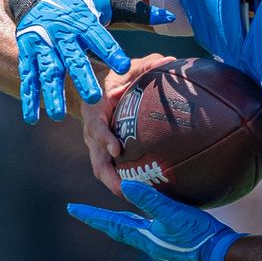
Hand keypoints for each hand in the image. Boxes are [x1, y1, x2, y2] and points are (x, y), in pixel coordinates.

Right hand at [15, 0, 172, 122]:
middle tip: (94, 98)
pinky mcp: (28, 53)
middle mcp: (62, 33)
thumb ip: (139, 11)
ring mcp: (42, 44)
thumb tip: (170, 16)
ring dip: (52, 93)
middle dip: (82, 77)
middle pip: (73, 57)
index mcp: (84, 20)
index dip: (110, 50)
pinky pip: (29, 77)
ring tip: (58, 115)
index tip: (123, 66)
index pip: (99, 36)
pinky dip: (29, 97)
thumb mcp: (110, 1)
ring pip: (48, 70)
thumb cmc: (82, 2)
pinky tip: (32, 118)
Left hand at [67, 180, 243, 260]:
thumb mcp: (173, 213)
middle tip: (83, 212)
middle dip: (100, 219)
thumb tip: (123, 185)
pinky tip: (151, 209)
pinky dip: (143, 215)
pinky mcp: (174, 238)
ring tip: (113, 210)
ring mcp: (161, 242)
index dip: (91, 216)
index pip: (110, 224)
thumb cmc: (198, 235)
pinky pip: (150, 225)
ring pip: (134, 227)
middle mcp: (148, 241)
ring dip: (121, 218)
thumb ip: (150, 200)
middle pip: (118, 227)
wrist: (222, 254)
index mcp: (144, 238)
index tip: (71, 209)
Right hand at [82, 54, 175, 195]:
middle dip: (109, 176)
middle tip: (125, 189)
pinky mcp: (102, 153)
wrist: (93, 87)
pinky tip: (142, 192)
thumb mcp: (128, 67)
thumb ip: (146, 65)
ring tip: (135, 199)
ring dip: (115, 185)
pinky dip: (121, 182)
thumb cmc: (117, 76)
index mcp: (95, 110)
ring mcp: (95, 145)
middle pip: (96, 158)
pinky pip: (110, 170)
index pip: (96, 127)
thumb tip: (169, 61)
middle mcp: (92, 131)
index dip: (104, 139)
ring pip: (101, 170)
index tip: (117, 149)